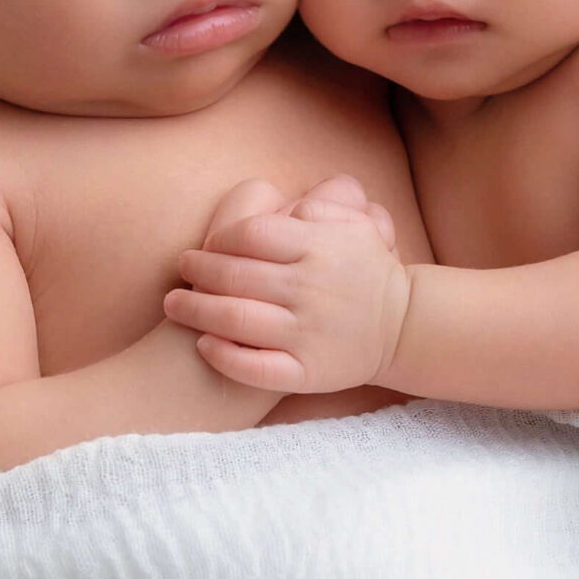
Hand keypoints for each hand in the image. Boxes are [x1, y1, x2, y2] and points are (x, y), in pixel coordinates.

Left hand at [164, 174, 409, 394]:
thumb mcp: (353, 227)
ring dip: (195, 311)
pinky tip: (205, 345)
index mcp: (318, 250)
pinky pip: (256, 368)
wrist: (403, 327)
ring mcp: (307, 334)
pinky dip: (224, 357)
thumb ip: (316, 210)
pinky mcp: (306, 372)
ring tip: (174, 305)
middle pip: (234, 276)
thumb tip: (279, 206)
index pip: (251, 235)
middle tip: (181, 270)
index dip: (218, 239)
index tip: (206, 245)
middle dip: (196, 271)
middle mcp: (309, 291)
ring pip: (235, 320)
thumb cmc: (366, 272)